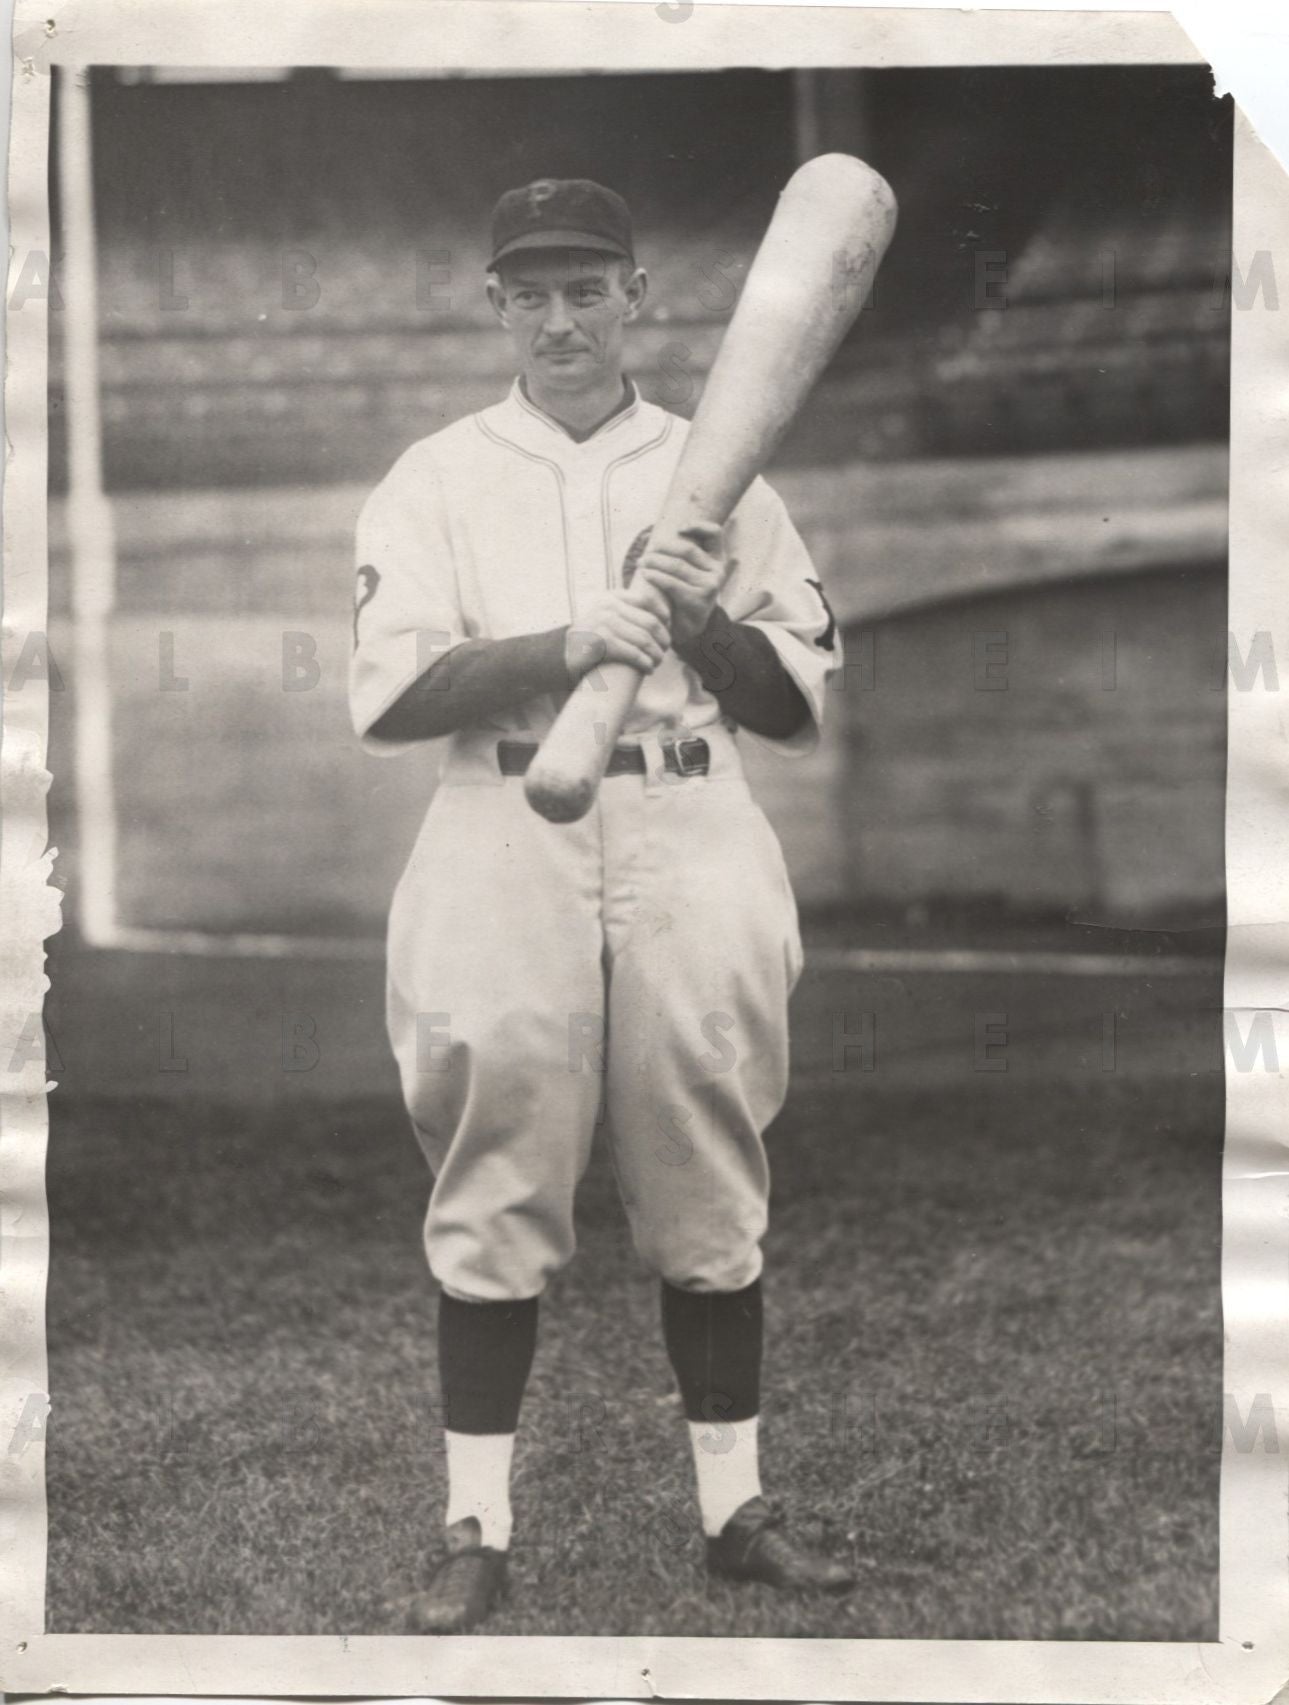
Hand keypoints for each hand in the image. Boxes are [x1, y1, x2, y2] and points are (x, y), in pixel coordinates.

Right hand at [565, 584, 671, 679]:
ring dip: (656, 654)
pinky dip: (645, 663)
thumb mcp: (608, 617)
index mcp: (611, 597)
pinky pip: (633, 653)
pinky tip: (649, 669)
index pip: (647, 599)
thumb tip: (665, 616)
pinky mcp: (600, 645)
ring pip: (644, 639)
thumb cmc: (594, 639)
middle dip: (663, 639)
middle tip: (664, 650)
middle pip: (650, 622)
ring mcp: (602, 625)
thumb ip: (628, 611)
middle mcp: (606, 607)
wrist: (565, 656)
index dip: (663, 615)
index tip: (668, 628)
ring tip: (658, 661)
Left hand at [638, 521, 730, 646]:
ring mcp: (710, 585)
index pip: (714, 533)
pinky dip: (656, 577)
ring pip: (677, 566)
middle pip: (687, 550)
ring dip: (655, 562)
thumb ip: (680, 554)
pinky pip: (672, 583)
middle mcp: (717, 571)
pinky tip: (645, 574)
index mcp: (717, 559)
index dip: (698, 526)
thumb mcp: (688, 572)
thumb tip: (649, 536)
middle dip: (663, 548)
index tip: (679, 529)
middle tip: (646, 552)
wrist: (691, 627)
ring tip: (640, 563)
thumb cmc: (684, 594)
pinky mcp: (698, 599)